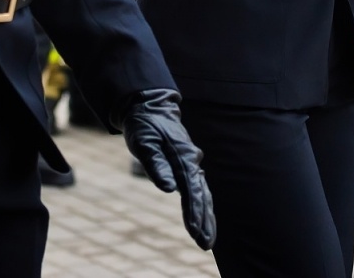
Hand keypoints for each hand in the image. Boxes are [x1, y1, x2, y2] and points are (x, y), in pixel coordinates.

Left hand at [120, 89, 214, 249]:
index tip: (195, 231)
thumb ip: (156, 165)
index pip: (191, 189)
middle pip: (202, 195)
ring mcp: (191, 164)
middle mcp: (191, 162)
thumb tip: (169, 188)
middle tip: (206, 245)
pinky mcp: (187, 165)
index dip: (194, 212)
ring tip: (208, 241)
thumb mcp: (144, 143)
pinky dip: (202, 206)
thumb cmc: (145, 126)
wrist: (149, 108)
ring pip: (203, 194)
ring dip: (206, 217)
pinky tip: (204, 221)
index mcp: (182, 157)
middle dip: (205, 221)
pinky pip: (198, 189)